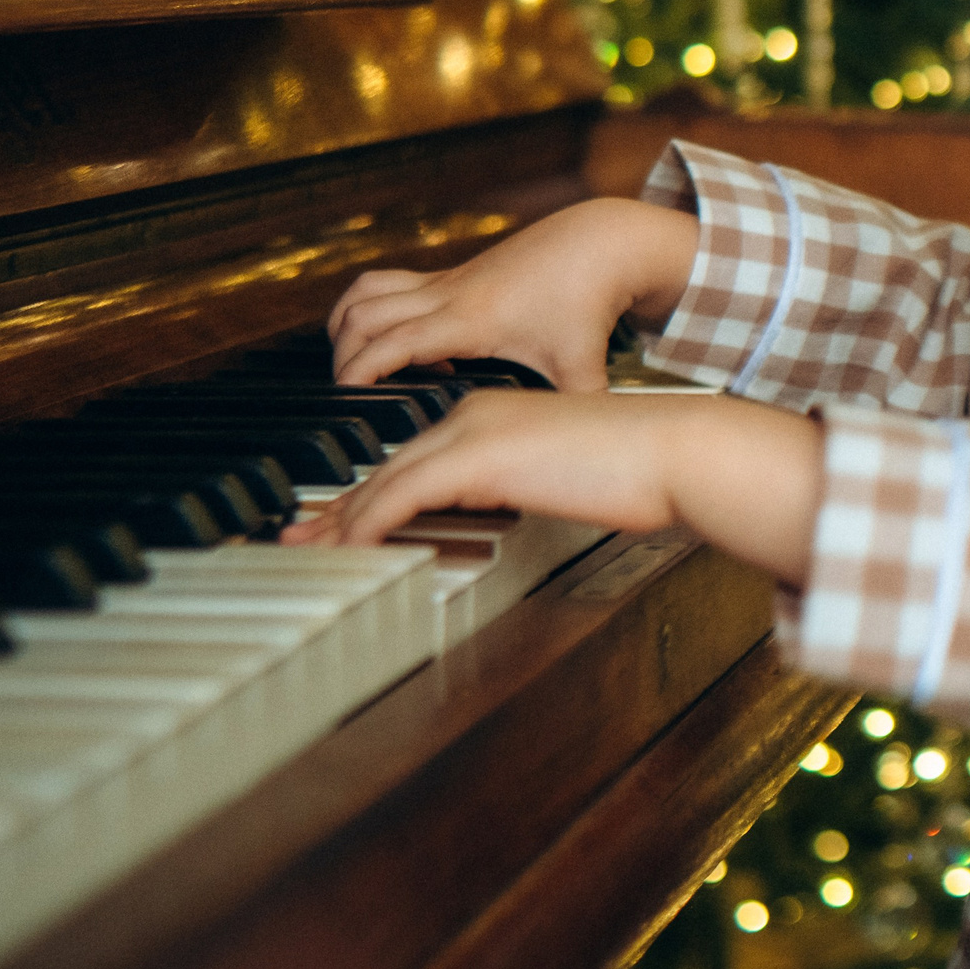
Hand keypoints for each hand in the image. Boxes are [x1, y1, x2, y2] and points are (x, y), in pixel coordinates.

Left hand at [281, 390, 823, 584]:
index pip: (412, 458)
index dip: (368, 494)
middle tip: (298, 539)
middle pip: (386, 467)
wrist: (671, 449)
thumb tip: (511, 514)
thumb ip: (526, 488)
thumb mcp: (566, 476)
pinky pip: (401, 497)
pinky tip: (349, 554)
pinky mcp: (477, 457)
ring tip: (304, 552)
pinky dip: (368, 527)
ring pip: (383, 482)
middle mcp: (470, 414)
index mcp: (490, 415)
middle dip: (337, 509)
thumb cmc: (637, 468)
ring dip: (339, 523)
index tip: (340, 526)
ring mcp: (471, 431)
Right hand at [329, 198, 699, 389]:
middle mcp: (447, 295)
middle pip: (360, 315)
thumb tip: (584, 459)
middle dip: (341, 356)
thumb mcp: (584, 367)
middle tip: (350, 396)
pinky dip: (378, 312)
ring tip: (360, 365)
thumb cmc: (589, 298)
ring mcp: (447, 281)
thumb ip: (578, 416)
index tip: (345, 402)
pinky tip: (418, 349)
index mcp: (470, 320)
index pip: (389, 343)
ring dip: (348, 325)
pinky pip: (390, 285)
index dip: (357, 372)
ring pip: (365, 291)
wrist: (601, 242)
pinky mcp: (453, 274)